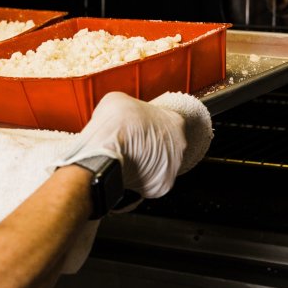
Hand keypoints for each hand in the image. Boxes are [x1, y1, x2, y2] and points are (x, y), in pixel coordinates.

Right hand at [57, 91, 186, 197]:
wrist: (107, 147)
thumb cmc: (117, 122)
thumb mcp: (119, 100)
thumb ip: (130, 108)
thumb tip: (123, 116)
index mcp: (175, 122)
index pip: (168, 123)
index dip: (151, 125)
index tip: (139, 128)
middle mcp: (179, 146)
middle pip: (166, 147)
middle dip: (150, 147)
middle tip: (133, 145)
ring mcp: (172, 168)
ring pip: (159, 167)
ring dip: (145, 165)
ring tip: (127, 160)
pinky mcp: (161, 187)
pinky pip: (149, 185)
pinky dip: (138, 182)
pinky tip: (127, 173)